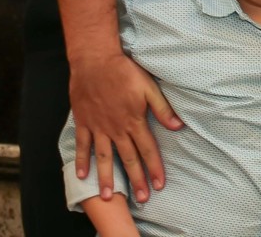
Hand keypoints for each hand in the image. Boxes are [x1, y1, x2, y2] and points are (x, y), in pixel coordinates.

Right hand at [70, 52, 181, 202]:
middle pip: (128, 158)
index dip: (154, 167)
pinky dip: (82, 160)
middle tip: (141, 198)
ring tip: (110, 196)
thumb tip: (178, 125)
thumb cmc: (125, 72)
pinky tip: (82, 175)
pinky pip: (83, 145)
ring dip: (107, 178)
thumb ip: (163, 109)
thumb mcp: (149, 87)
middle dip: (136, 179)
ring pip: (104, 157)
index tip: (159, 184)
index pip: (148, 149)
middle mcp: (116, 128)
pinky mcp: (84, 122)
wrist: (95, 61)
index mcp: (134, 121)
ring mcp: (98, 127)